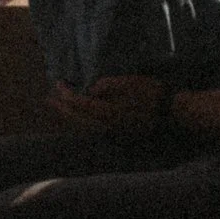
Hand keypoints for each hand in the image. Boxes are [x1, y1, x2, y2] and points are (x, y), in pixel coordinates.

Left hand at [47, 75, 171, 135]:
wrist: (170, 112)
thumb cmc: (151, 93)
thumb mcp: (129, 82)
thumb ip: (106, 85)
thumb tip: (90, 90)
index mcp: (108, 113)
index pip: (79, 104)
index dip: (66, 94)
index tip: (58, 83)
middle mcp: (106, 127)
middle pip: (77, 120)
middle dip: (61, 109)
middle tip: (48, 99)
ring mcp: (111, 134)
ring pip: (83, 128)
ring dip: (69, 117)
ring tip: (58, 108)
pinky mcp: (117, 136)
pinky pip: (92, 131)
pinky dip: (81, 123)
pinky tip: (78, 117)